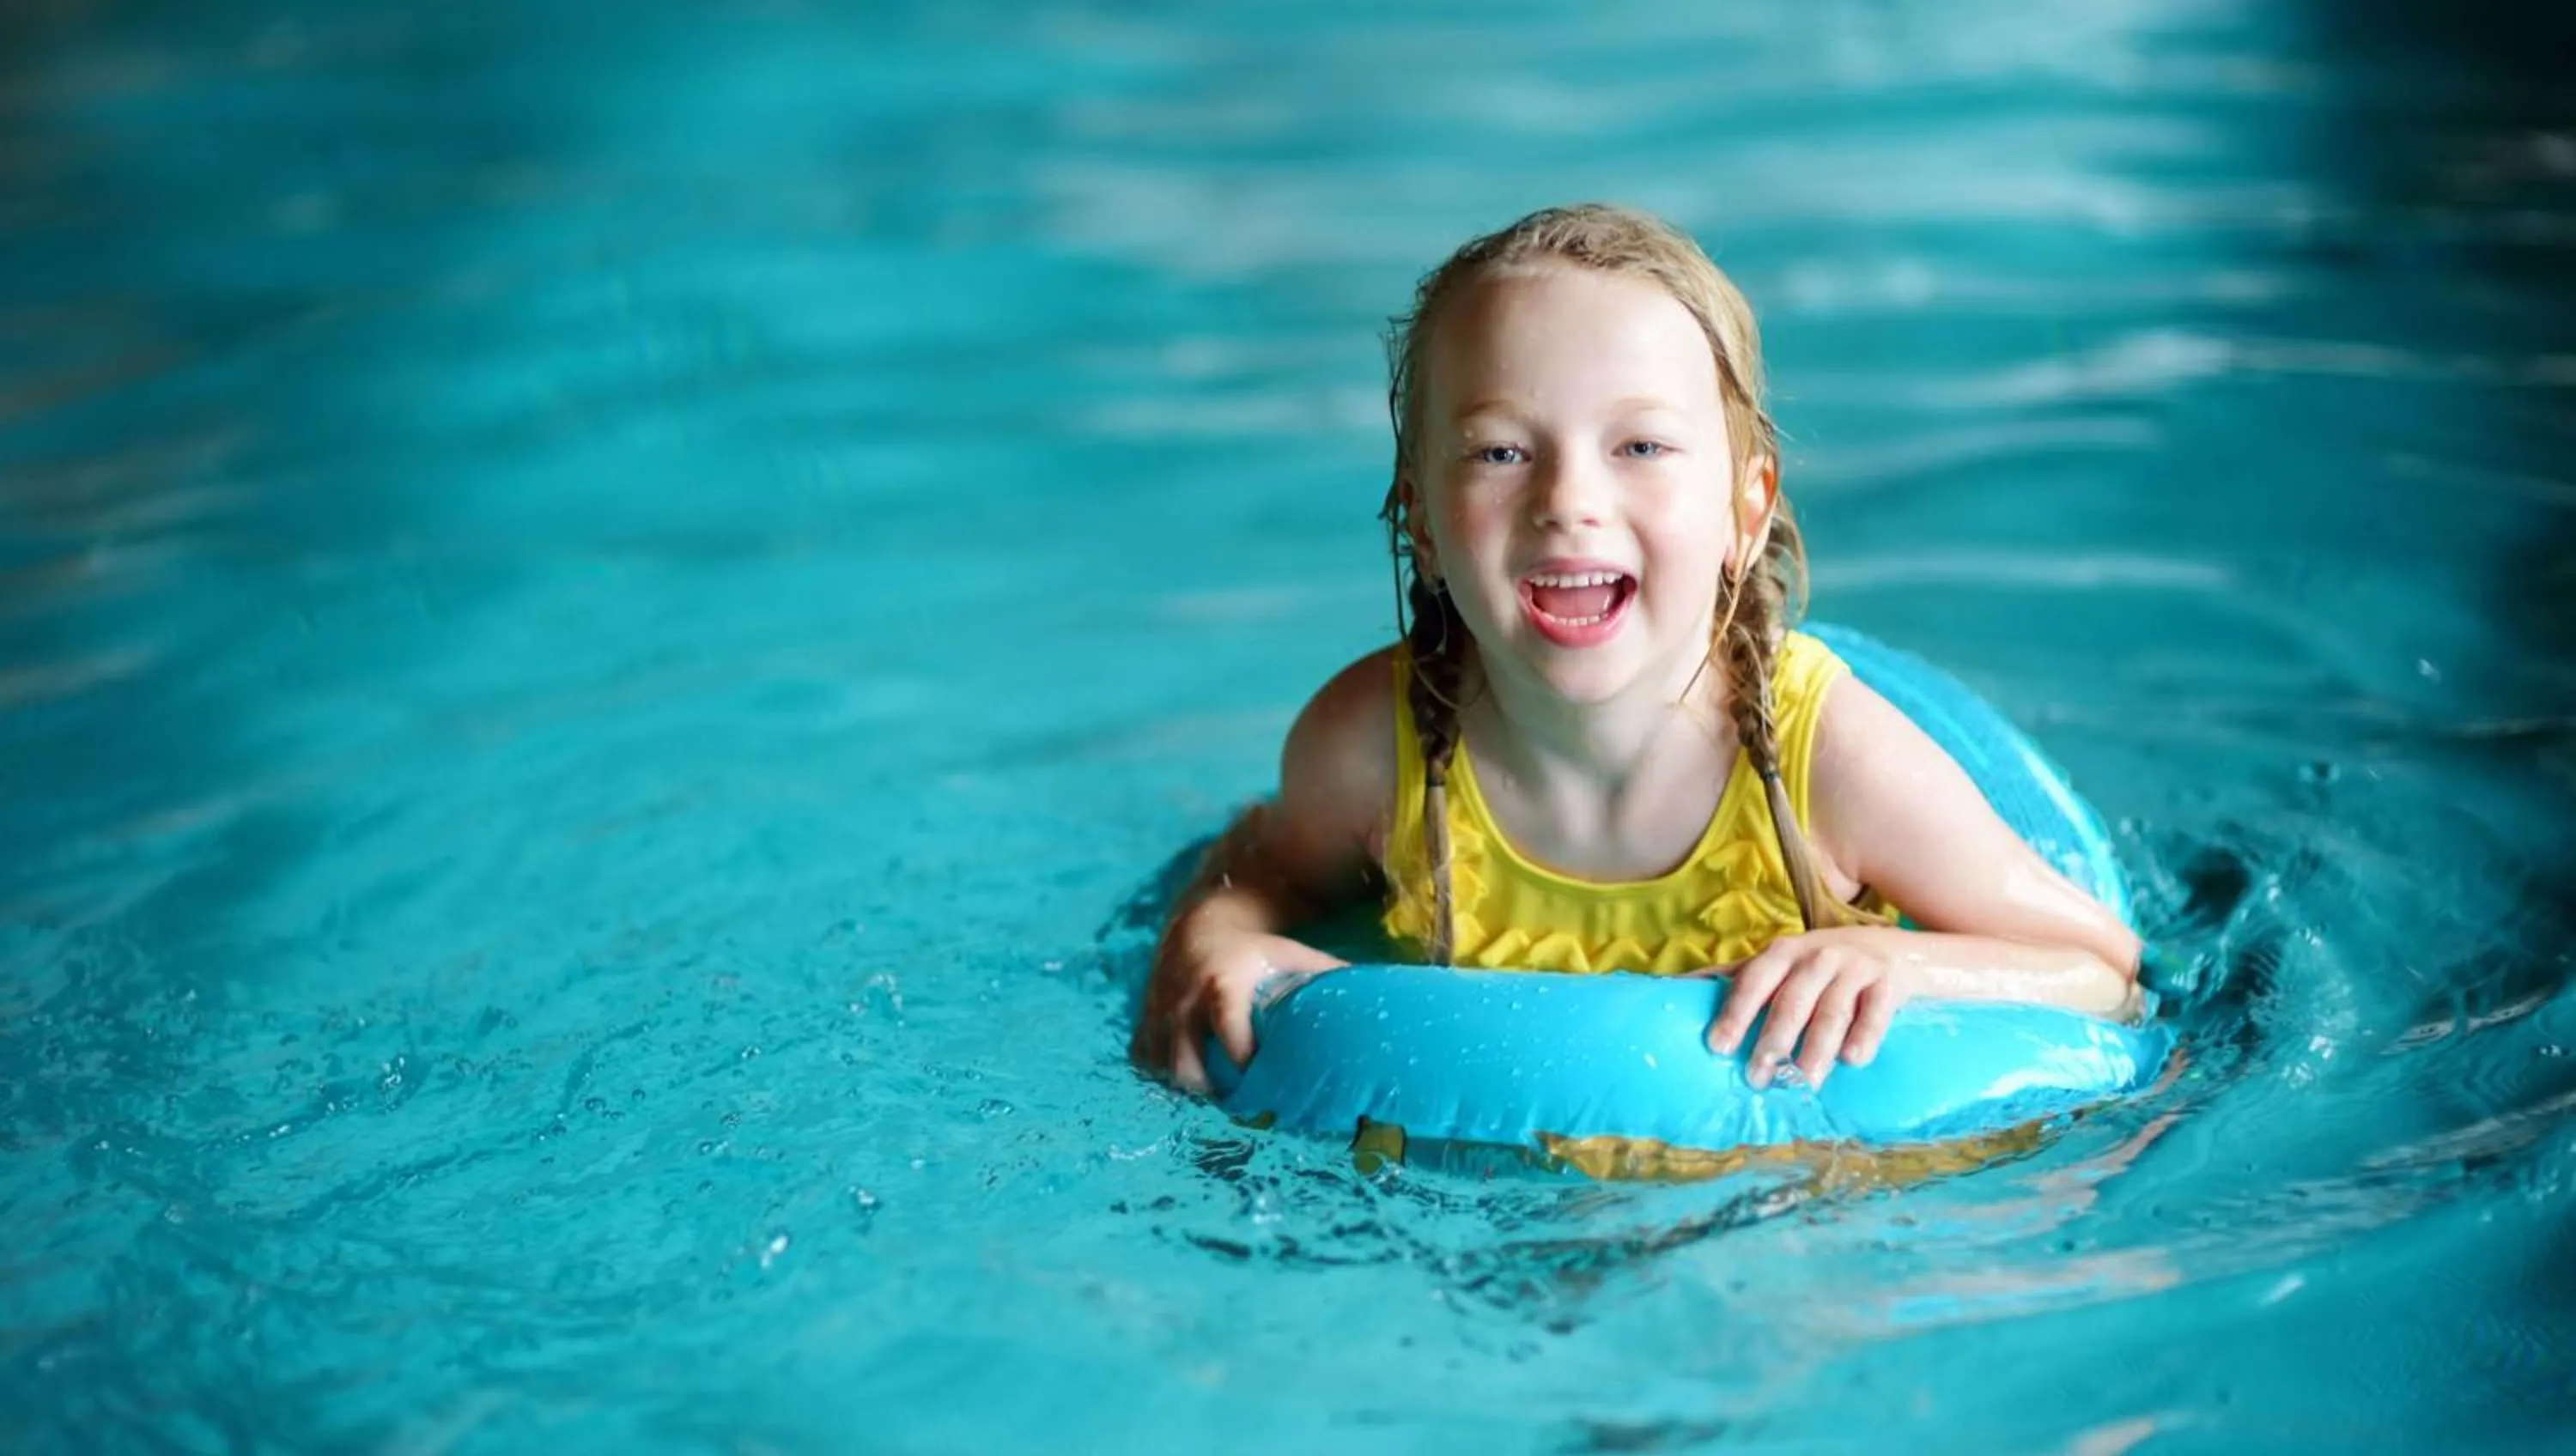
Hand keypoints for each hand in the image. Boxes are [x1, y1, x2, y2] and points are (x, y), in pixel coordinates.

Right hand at [1129, 929, 1345, 1095]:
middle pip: (1186, 1064)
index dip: (1242, 1059)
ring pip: (1162, 1069)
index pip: (1227, 1028)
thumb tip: (1385, 1005)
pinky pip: (1144, 1063)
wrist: (1201, 926)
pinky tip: (1189, 1086)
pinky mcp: (1143, 1024)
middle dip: (1210, 1092)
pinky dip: (1162, 1079)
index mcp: (1223, 984)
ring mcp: (1158, 1014)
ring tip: (1219, 1102)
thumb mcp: (1294, 958)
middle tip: (1242, 1107)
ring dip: (1188, 1091)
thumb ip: (1330, 980)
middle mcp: (1183, 1000)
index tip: (1262, 1082)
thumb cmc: (1259, 952)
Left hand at [1697, 928, 1920, 1089]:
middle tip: (1757, 1077)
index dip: (1735, 1012)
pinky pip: (1876, 1011)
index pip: (1754, 981)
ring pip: (1832, 1011)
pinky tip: (1853, 1060)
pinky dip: (1865, 1034)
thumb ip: (1736, 977)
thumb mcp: (1781, 963)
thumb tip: (1674, 989)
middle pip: (1792, 1001)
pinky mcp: (1889, 985)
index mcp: (1784, 953)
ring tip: (1803, 1082)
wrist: (1894, 950)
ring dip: (1816, 1049)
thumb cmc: (1822, 964)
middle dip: (1773, 1040)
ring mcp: (1855, 969)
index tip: (1718, 1046)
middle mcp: (1818, 957)